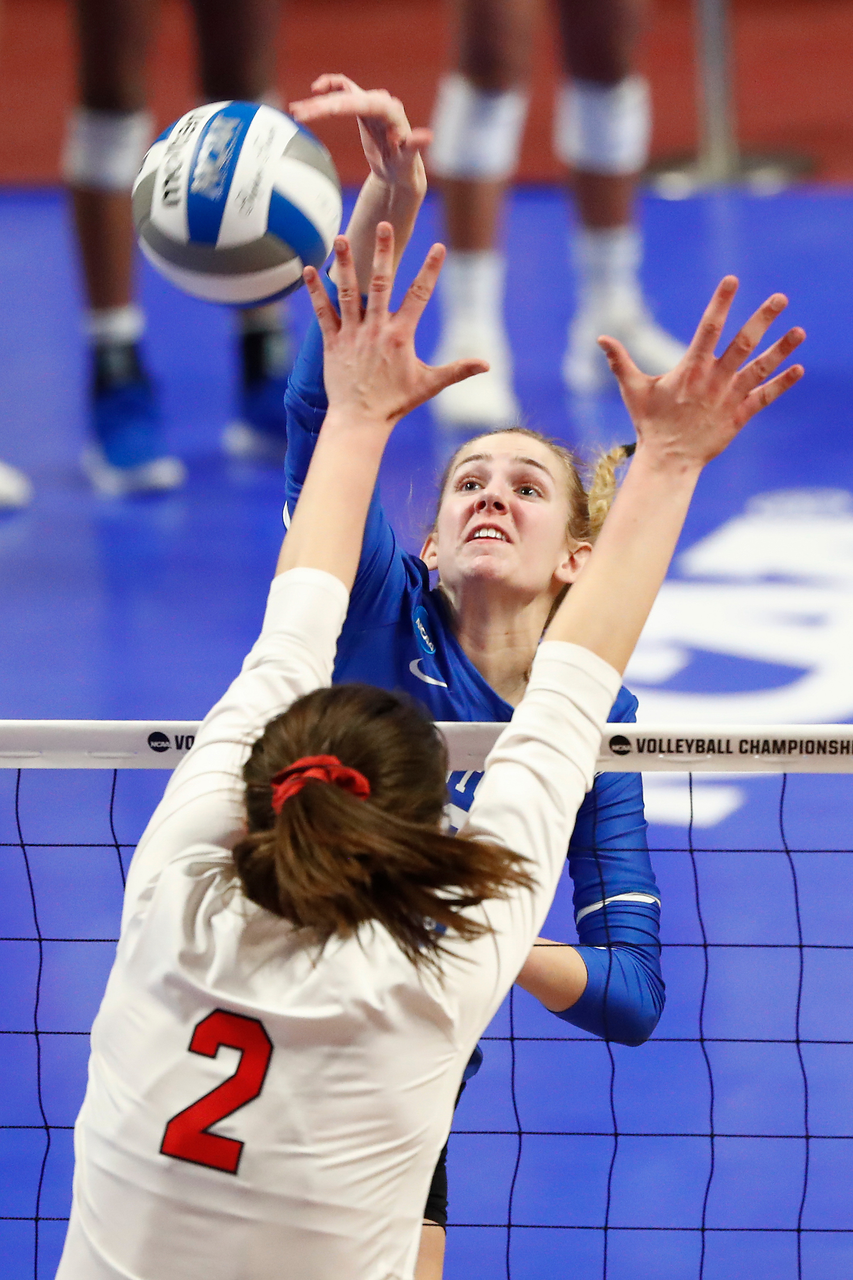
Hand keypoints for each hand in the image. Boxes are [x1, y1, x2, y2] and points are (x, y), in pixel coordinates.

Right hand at [289, 74, 429, 187]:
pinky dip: (330, 85)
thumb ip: (415, 147)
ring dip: (319, 100)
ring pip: (342, 94)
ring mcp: (370, 102)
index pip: (364, 103)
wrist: (400, 170)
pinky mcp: (362, 106)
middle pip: (347, 98)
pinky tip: (316, 89)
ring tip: (297, 111)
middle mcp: (381, 102)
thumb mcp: (408, 161)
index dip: (343, 105)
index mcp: (391, 112)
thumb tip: (426, 136)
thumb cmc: (405, 167)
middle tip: (300, 115)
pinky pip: (344, 88)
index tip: (324, 110)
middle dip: (322, 106)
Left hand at [303, 223, 487, 428]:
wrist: (360, 420)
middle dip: (383, 252)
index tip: (438, 247)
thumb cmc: (395, 403)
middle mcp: (376, 329)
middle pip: (381, 283)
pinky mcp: (332, 342)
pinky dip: (315, 291)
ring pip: (348, 291)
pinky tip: (308, 269)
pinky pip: (322, 312)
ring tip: (340, 237)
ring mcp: (353, 334)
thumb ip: (457, 370)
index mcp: (401, 335)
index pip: (419, 295)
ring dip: (344, 263)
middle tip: (383, 224)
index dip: (430, 270)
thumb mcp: (429, 384)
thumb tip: (487, 365)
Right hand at [599, 277, 804, 471]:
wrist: (669, 461)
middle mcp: (713, 380)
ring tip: (800, 330)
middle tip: (781, 298)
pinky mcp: (739, 416)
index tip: (732, 280)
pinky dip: (781, 384)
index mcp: (690, 369)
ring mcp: (729, 398)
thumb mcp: (633, 390)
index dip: (720, 303)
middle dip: (762, 319)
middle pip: (742, 343)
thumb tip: (600, 337)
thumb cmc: (650, 423)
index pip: (708, 328)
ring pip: (759, 368)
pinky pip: (764, 397)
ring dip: (780, 349)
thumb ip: (620, 361)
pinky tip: (798, 369)